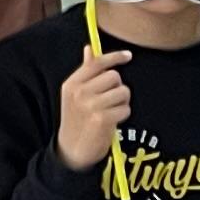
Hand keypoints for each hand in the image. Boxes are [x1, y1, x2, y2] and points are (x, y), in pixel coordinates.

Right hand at [54, 39, 133, 172]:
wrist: (72, 151)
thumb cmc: (77, 120)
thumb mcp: (75, 94)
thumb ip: (85, 71)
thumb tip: (90, 48)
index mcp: (71, 84)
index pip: (96, 63)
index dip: (114, 57)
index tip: (128, 55)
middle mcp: (79, 92)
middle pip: (114, 76)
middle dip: (118, 87)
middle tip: (109, 100)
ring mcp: (90, 105)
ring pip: (123, 92)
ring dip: (122, 102)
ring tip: (110, 111)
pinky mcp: (102, 119)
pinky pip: (125, 108)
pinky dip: (122, 115)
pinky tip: (112, 121)